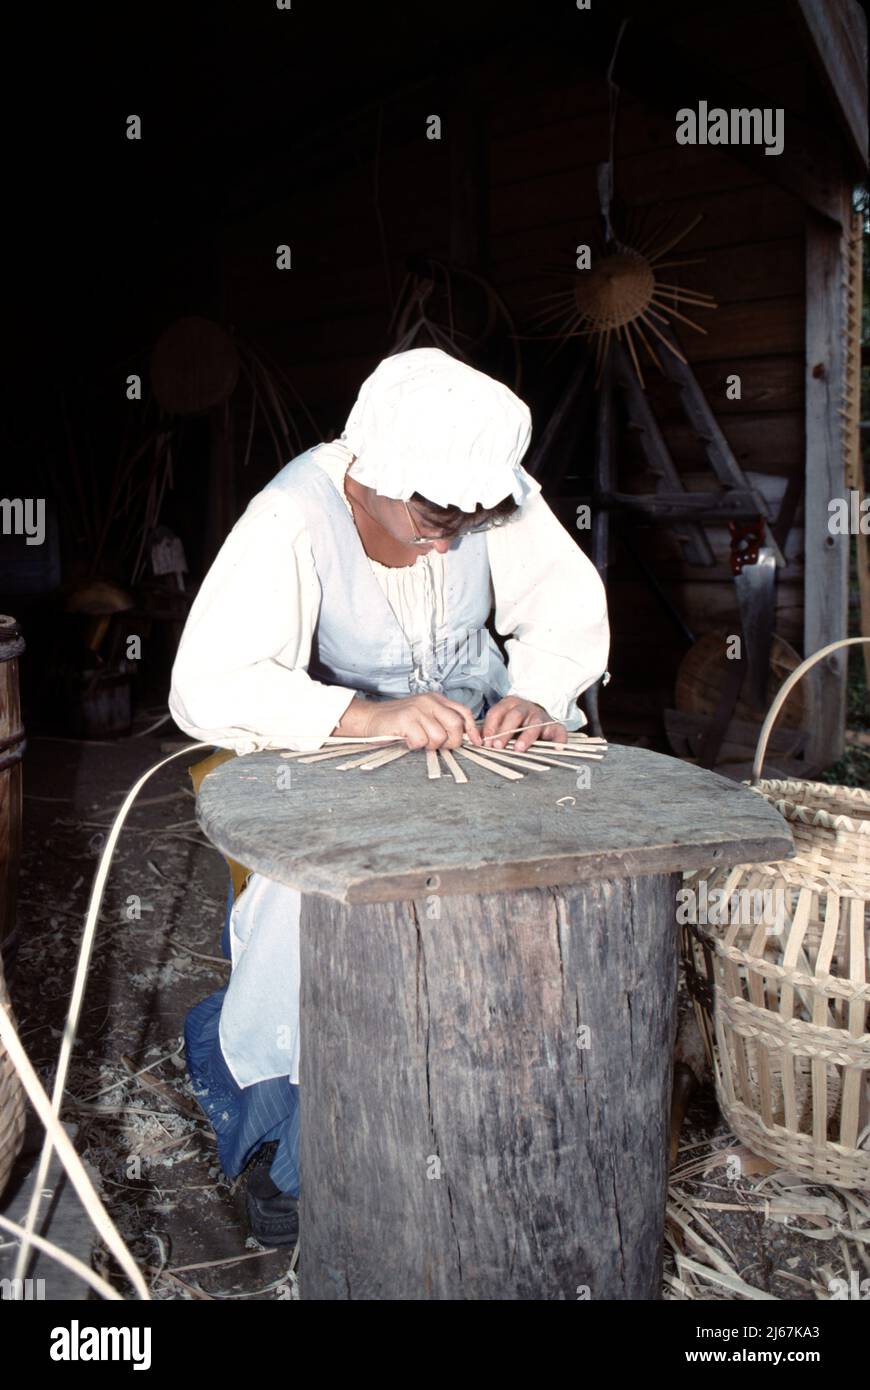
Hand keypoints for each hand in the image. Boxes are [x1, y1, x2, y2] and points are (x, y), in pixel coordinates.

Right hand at [362, 693, 484, 750]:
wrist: (370, 719)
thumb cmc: (398, 722)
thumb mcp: (424, 716)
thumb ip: (442, 722)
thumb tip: (465, 738)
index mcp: (436, 700)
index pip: (463, 712)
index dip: (472, 729)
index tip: (476, 742)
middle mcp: (429, 702)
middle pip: (455, 725)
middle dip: (451, 741)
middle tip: (438, 746)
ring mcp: (417, 709)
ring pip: (438, 737)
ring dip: (428, 745)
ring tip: (417, 740)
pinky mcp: (405, 719)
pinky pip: (421, 741)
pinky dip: (414, 746)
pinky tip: (406, 740)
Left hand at [481, 696, 566, 751]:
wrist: (539, 708)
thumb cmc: (515, 720)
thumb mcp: (501, 719)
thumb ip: (488, 729)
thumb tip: (474, 741)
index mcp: (509, 704)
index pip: (497, 713)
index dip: (490, 728)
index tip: (485, 742)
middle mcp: (526, 708)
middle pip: (515, 716)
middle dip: (505, 732)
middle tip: (497, 746)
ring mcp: (541, 717)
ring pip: (535, 724)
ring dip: (526, 736)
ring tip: (519, 749)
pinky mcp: (555, 726)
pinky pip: (560, 732)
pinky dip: (559, 740)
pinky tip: (556, 749)